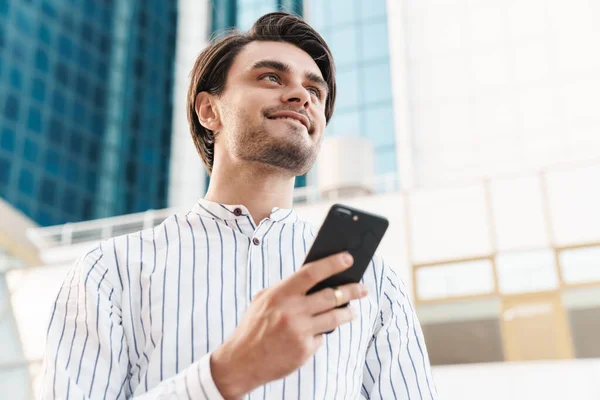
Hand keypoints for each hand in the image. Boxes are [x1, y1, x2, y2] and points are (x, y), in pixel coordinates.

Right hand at [210, 252, 367, 399]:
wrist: (241, 361)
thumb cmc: (254, 326)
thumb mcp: (264, 300)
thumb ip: (287, 290)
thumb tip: (316, 279)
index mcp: (281, 294)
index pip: (312, 273)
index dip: (332, 264)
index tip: (348, 258)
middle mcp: (292, 311)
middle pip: (332, 296)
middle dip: (351, 290)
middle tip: (362, 288)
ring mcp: (300, 332)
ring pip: (335, 318)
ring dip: (347, 313)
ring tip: (351, 310)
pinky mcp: (304, 350)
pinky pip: (321, 337)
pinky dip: (321, 334)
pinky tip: (317, 332)